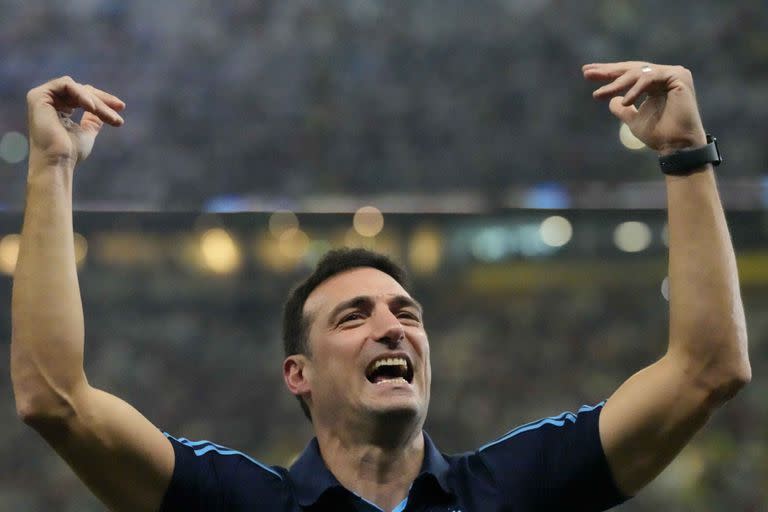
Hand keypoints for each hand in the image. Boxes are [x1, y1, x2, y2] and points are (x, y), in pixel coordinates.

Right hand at [26, 76, 124, 167]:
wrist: (58, 162)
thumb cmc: (71, 153)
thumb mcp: (87, 132)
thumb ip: (93, 119)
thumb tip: (105, 109)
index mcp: (59, 109)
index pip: (83, 97)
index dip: (103, 100)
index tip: (121, 107)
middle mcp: (49, 101)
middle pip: (81, 91)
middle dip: (103, 100)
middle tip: (119, 108)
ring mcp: (42, 97)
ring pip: (77, 88)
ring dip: (95, 100)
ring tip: (108, 115)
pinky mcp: (38, 96)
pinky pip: (66, 85)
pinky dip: (81, 94)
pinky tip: (92, 108)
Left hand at [583, 62, 706, 154]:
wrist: (677, 145)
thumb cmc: (658, 134)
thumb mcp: (633, 119)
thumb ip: (622, 109)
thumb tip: (611, 101)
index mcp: (653, 83)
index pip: (628, 75)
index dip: (607, 74)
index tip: (586, 74)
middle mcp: (663, 75)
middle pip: (631, 69)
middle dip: (607, 72)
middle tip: (587, 73)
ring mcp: (672, 74)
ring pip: (637, 74)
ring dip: (617, 84)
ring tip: (600, 94)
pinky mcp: (679, 76)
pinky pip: (650, 79)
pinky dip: (636, 90)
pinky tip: (625, 102)